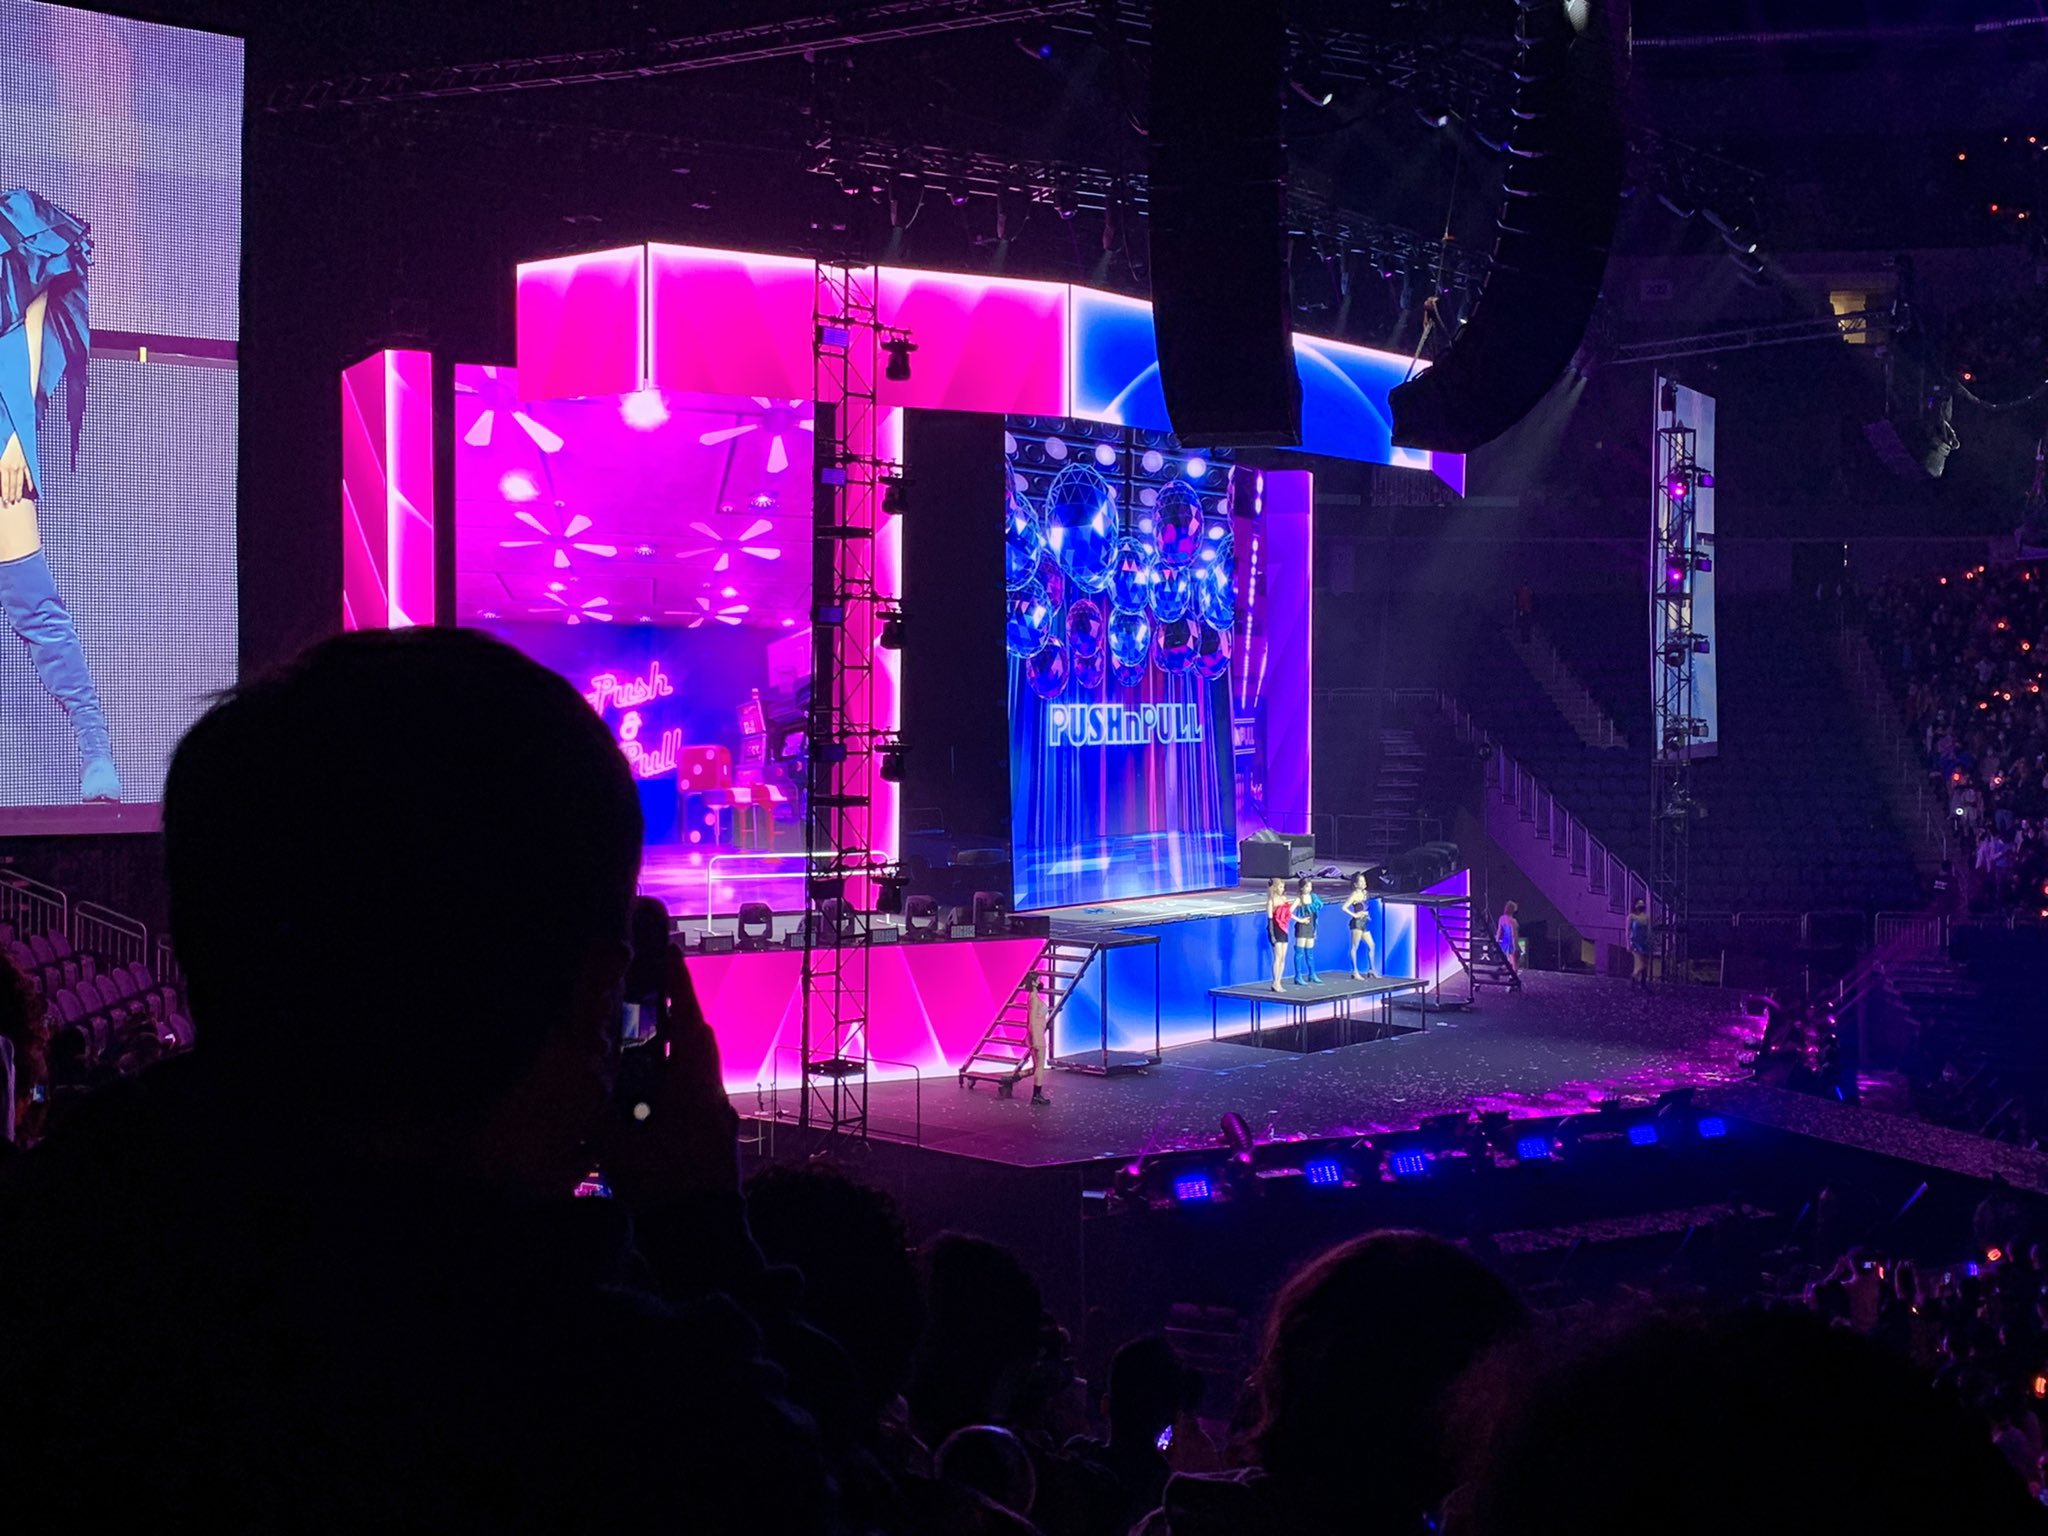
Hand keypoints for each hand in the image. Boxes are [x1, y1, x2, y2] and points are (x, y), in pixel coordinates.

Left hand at [0, 434, 29, 504]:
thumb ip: (0, 468)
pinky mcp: (26, 462)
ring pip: (19, 482)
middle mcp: (12, 467)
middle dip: (11, 495)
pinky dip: (29, 482)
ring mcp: (20, 465)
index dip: (5, 493)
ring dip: (18, 492)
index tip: (5, 501)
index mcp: (3, 465)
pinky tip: (30, 489)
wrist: (15, 433)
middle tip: (11, 504)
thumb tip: (0, 480)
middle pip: (12, 485)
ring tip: (17, 499)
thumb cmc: (3, 443)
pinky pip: (28, 475)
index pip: (4, 483)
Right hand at [595, 941, 739, 1208]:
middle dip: (674, 1014)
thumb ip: (598, 1112)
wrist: (704, 1240)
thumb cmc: (664, 1190)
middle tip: (648, 990)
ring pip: (697, 1068)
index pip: (688, 1023)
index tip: (669, 952)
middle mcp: (713, 1096)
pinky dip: (673, 1080)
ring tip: (641, 1037)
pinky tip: (648, 1090)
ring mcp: (718, 1118)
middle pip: (696, 1041)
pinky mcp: (715, 1139)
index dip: (678, 986)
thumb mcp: (619, 1150)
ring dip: (672, 1049)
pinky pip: (695, 1093)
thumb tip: (577, 1078)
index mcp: (695, 1088)